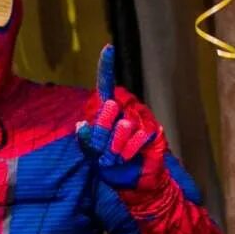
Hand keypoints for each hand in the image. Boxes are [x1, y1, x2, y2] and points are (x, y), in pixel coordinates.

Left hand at [76, 44, 168, 195]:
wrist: (134, 184)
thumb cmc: (111, 167)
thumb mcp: (93, 154)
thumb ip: (88, 140)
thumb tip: (81, 127)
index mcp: (109, 112)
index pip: (106, 86)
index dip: (106, 67)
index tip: (108, 48)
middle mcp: (125, 110)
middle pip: (109, 110)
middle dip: (102, 136)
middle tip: (103, 154)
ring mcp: (140, 118)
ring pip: (123, 126)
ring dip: (116, 148)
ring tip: (116, 158)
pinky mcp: (153, 130)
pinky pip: (138, 136)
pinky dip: (129, 150)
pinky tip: (129, 157)